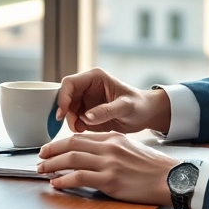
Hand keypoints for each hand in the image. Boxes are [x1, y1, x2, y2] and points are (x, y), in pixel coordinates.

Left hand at [37, 131, 179, 204]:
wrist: (171, 178)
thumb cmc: (152, 168)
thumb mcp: (130, 149)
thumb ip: (111, 148)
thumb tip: (91, 154)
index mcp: (113, 138)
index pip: (81, 137)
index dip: (61, 143)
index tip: (51, 149)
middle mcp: (109, 147)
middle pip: (72, 144)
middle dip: (51, 151)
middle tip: (40, 157)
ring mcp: (109, 163)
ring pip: (71, 159)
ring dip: (52, 164)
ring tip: (42, 170)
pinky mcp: (110, 180)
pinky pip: (79, 178)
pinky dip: (64, 180)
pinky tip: (56, 184)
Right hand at [55, 68, 171, 133]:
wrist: (146, 115)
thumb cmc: (139, 104)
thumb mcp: (125, 106)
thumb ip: (106, 111)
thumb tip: (87, 117)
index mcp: (94, 78)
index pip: (69, 83)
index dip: (62, 97)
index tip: (62, 113)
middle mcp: (87, 88)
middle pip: (65, 97)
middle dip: (66, 112)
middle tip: (74, 126)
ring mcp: (86, 101)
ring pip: (68, 110)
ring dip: (71, 121)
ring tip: (82, 129)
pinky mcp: (88, 113)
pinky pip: (75, 119)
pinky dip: (76, 126)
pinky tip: (84, 130)